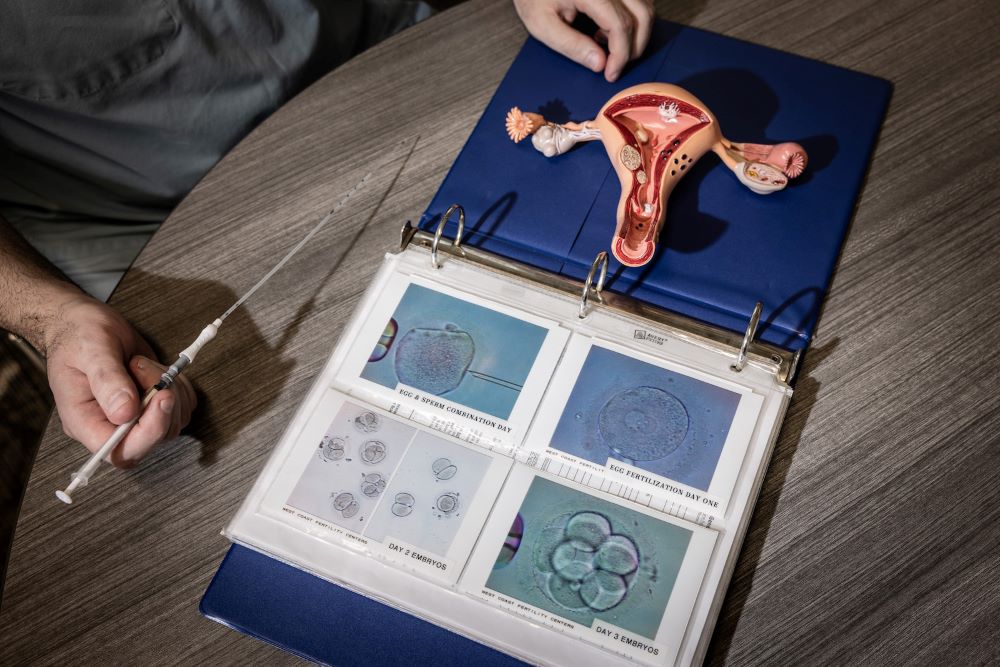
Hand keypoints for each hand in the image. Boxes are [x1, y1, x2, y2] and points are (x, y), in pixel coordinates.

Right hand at [42, 295, 195, 467]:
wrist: (85, 324)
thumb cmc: (79, 336)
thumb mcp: (90, 351)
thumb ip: (107, 381)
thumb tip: (125, 413)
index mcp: (84, 422)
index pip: (119, 451)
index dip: (147, 434)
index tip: (162, 399)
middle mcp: (110, 425)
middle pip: (151, 440)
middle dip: (163, 404)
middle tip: (150, 371)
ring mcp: (134, 417)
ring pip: (172, 422)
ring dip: (171, 391)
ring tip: (143, 365)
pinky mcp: (152, 405)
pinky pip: (181, 407)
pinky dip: (179, 386)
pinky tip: (158, 369)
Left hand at [513, 0, 654, 81]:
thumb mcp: (542, 24)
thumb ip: (570, 45)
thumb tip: (600, 64)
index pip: (620, 25)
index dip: (620, 54)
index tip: (611, 74)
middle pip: (642, 15)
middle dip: (635, 46)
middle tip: (616, 66)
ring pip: (646, 6)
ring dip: (637, 32)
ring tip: (608, 45)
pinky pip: (640, 0)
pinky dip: (634, 18)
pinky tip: (609, 28)